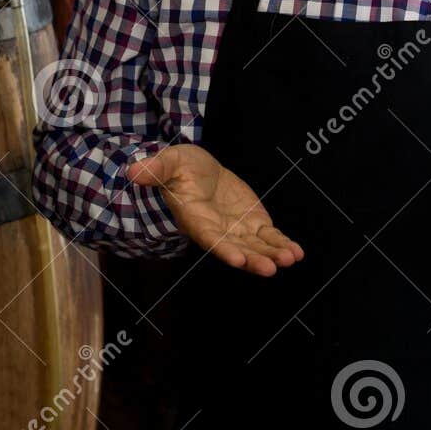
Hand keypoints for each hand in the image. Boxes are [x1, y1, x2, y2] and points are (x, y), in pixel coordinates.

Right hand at [127, 143, 304, 275]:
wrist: (199, 169)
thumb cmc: (180, 167)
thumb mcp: (168, 162)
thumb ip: (155, 169)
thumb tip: (133, 170)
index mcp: (196, 219)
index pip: (210, 238)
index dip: (224, 248)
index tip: (239, 258)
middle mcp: (217, 230)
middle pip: (237, 249)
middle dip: (254, 259)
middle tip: (271, 267)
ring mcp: (237, 229)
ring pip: (256, 247)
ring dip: (273, 254)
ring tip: (290, 258)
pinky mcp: (253, 223)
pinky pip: (270, 237)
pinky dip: (282, 244)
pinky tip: (296, 252)